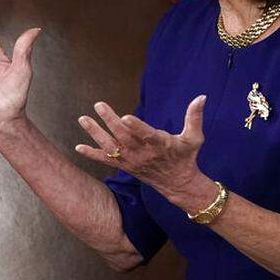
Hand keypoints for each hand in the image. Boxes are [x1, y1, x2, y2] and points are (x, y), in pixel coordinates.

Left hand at [74, 95, 215, 208]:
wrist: (178, 183)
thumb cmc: (186, 156)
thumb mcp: (194, 138)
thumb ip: (195, 117)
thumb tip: (202, 96)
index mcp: (161, 145)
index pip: (147, 135)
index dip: (136, 127)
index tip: (125, 116)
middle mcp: (143, 154)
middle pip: (124, 137)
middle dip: (110, 121)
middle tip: (99, 105)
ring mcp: (132, 161)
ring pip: (111, 147)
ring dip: (95, 133)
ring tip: (82, 119)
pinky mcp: (125, 166)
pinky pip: (106, 161)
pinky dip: (92, 155)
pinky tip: (78, 147)